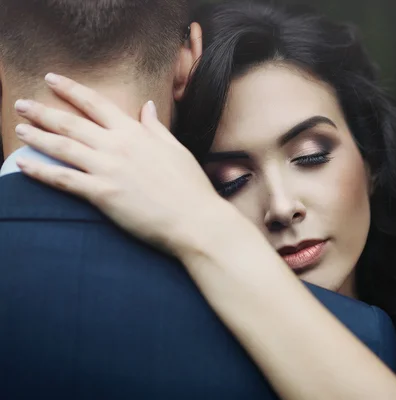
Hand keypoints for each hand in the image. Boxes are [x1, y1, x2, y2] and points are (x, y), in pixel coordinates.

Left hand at [14, 73, 228, 256]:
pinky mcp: (102, 194)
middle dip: (42, 111)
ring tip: (19, 129)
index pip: (96, 103)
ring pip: (63, 147)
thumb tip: (146, 107)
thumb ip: (155, 127)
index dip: (71, 89)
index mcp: (136, 132)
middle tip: (21, 104)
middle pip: (71, 123)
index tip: (52, 79)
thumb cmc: (190, 185)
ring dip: (37, 137)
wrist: (195, 219)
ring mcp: (108, 169)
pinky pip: (64, 179)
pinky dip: (41, 171)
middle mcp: (118, 146)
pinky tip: (23, 165)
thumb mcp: (176, 149)